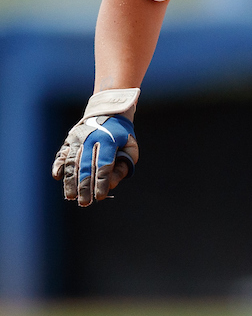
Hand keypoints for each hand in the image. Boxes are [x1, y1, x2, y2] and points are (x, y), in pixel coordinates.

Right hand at [52, 88, 139, 206]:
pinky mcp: (70, 139)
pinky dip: (59, 165)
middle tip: (84, 203)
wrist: (109, 112)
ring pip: (72, 162)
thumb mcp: (130, 148)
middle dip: (85, 186)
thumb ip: (123, 167)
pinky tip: (58, 177)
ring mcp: (78, 138)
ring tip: (71, 196)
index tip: (100, 197)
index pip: (104, 165)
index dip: (101, 182)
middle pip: (86, 166)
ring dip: (70, 180)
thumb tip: (111, 185)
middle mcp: (91, 138)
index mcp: (108, 140)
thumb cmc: (122, 136)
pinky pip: (62, 154)